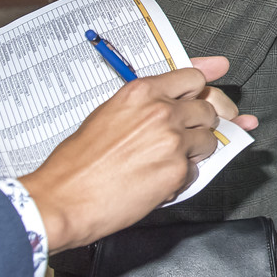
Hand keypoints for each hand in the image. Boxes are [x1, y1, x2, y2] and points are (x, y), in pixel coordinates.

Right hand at [19, 56, 253, 251]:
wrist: (63, 198)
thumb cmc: (78, 161)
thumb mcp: (108, 114)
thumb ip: (146, 102)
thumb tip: (175, 96)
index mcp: (142, 92)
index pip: (193, 77)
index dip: (203, 86)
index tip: (213, 86)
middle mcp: (162, 111)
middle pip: (208, 108)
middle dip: (201, 123)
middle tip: (185, 136)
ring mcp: (173, 141)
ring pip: (209, 140)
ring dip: (195, 151)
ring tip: (165, 161)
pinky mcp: (177, 171)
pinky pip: (196, 171)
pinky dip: (182, 178)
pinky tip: (156, 181)